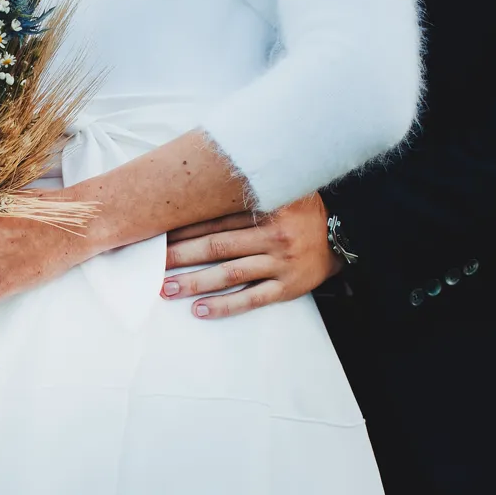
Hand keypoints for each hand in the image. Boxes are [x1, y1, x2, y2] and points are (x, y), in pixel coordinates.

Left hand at [160, 193, 341, 318]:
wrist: (344, 236)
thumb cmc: (300, 212)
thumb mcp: (279, 189)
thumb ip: (243, 190)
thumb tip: (197, 185)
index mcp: (266, 207)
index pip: (215, 218)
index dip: (184, 228)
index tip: (157, 234)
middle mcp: (272, 235)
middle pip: (216, 246)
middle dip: (180, 255)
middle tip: (152, 263)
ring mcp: (280, 263)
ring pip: (229, 274)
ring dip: (194, 282)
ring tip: (167, 289)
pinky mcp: (287, 287)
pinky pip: (251, 298)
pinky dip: (224, 305)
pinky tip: (200, 309)